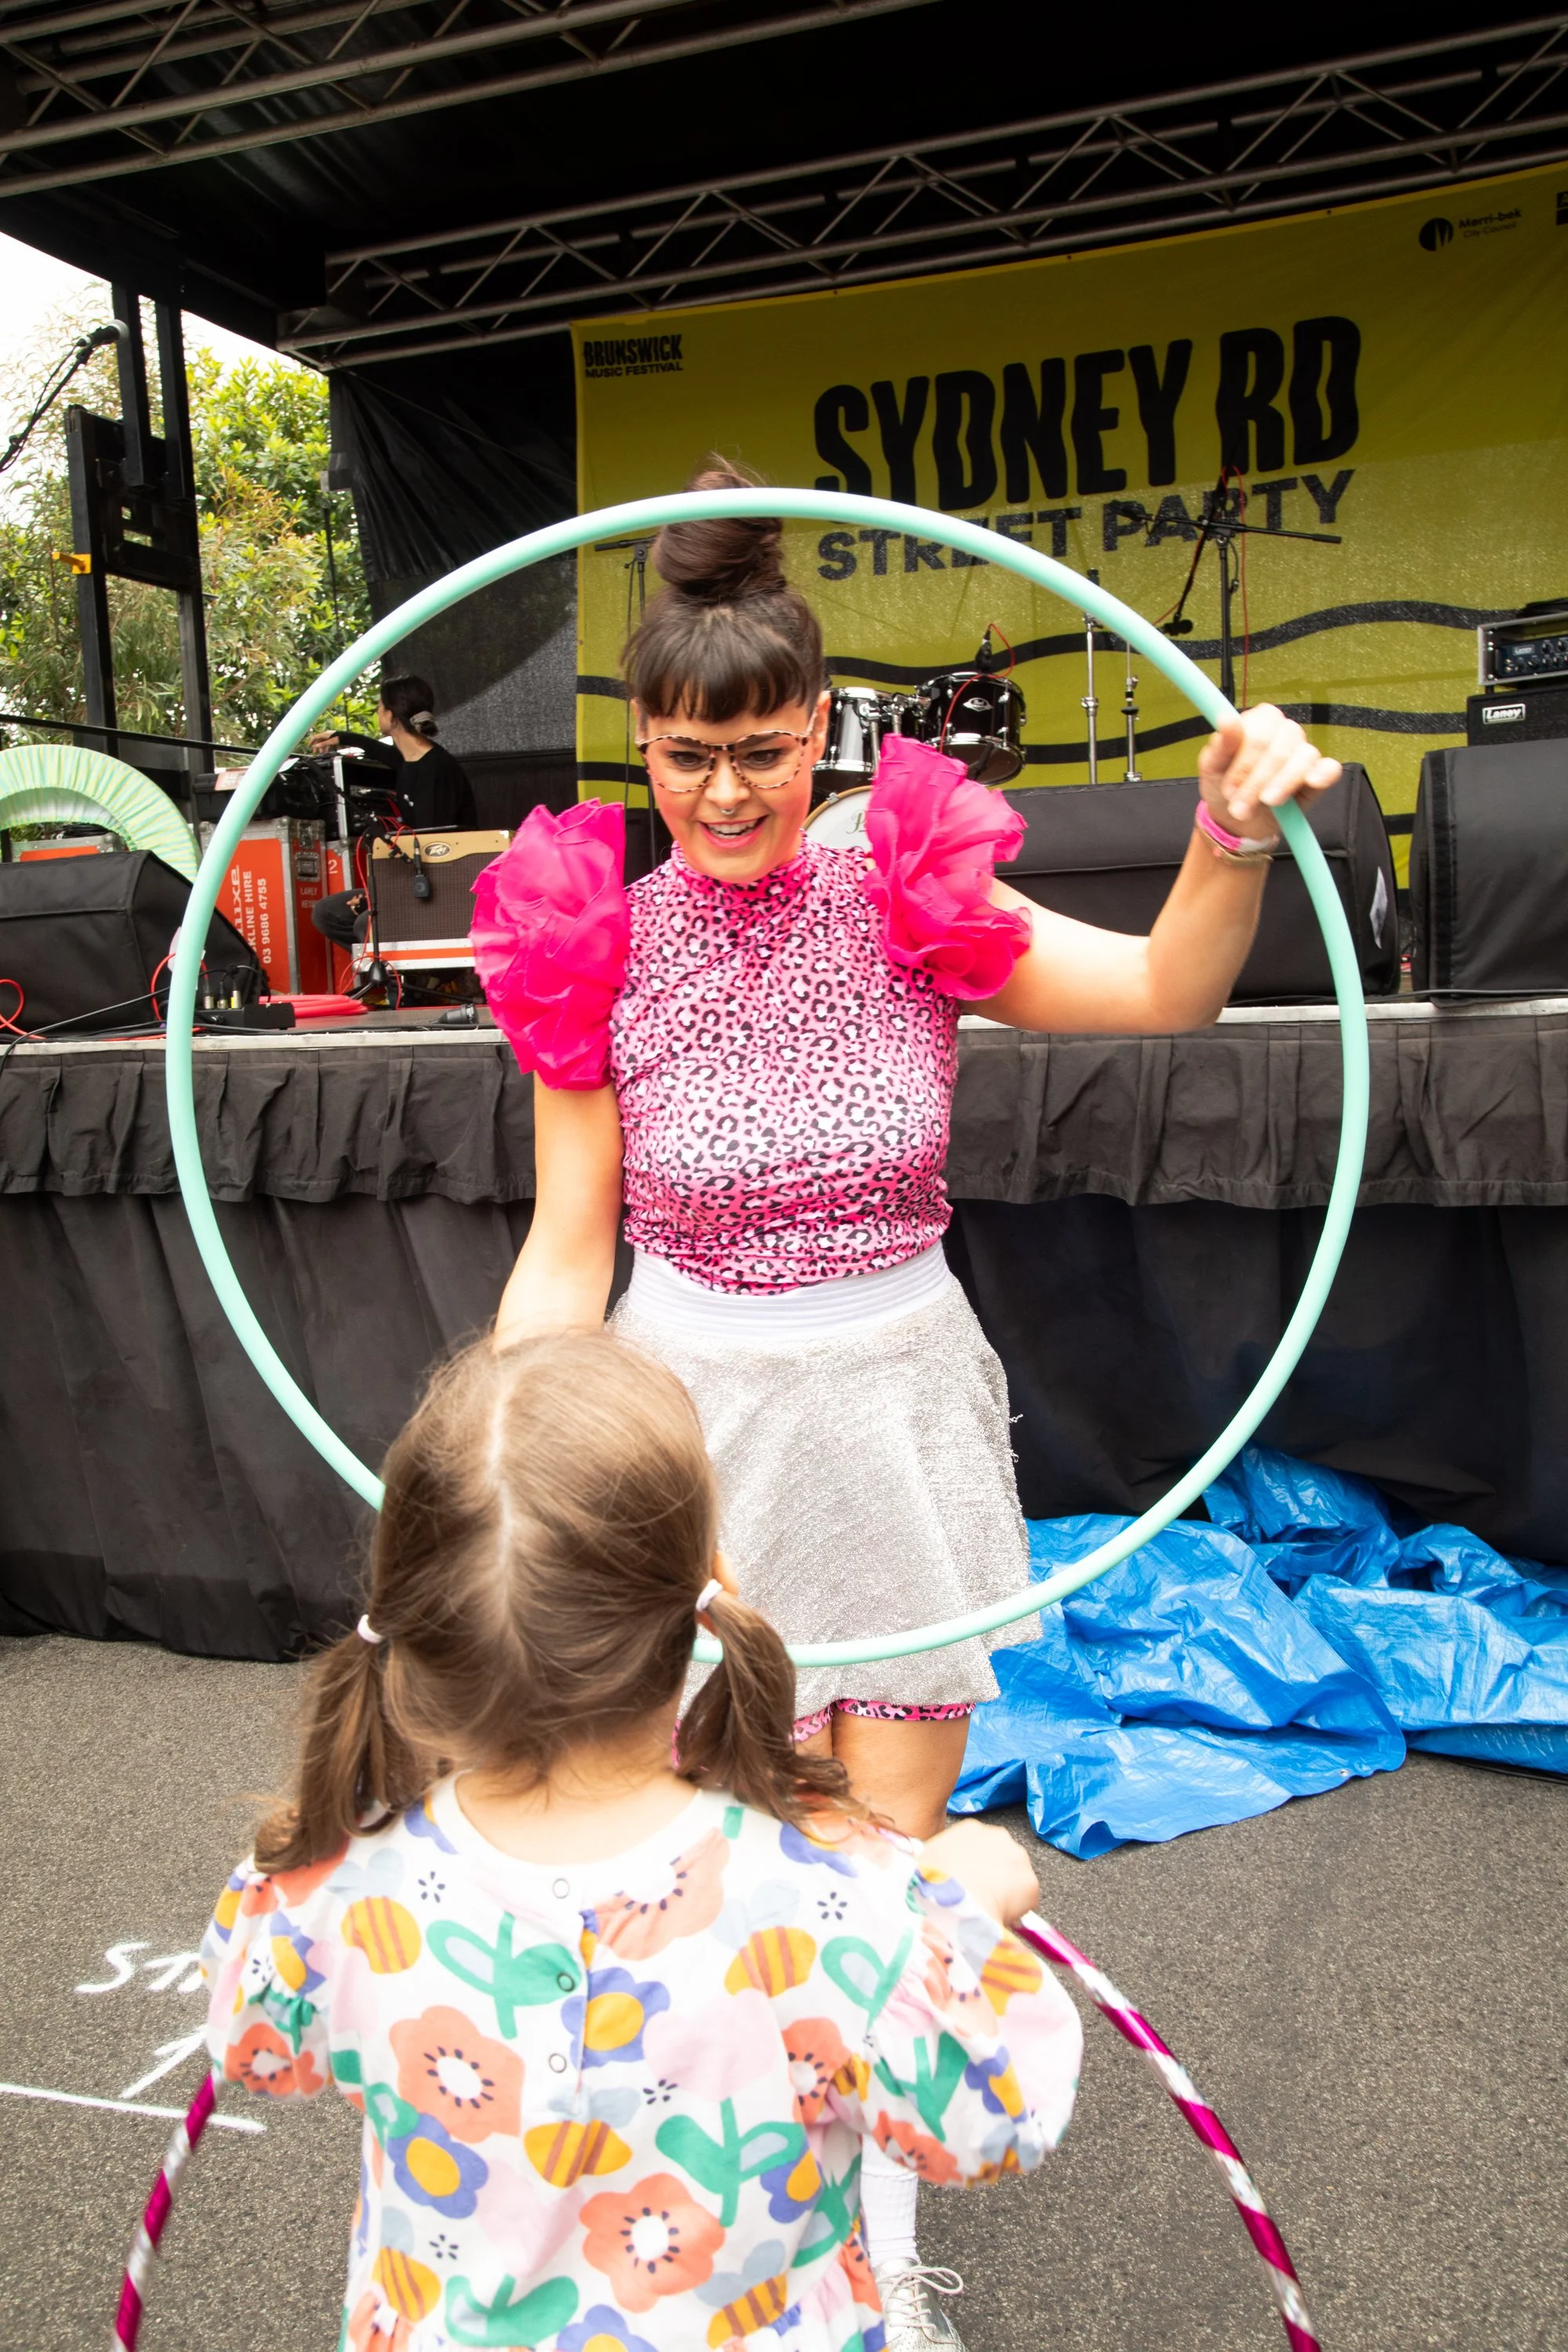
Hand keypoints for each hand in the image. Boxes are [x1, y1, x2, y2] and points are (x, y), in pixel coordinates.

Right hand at [307, 730, 338, 752]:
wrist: (349, 738)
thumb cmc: (341, 738)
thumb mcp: (331, 742)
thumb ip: (323, 744)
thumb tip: (316, 746)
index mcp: (326, 734)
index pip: (316, 737)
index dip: (312, 741)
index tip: (309, 746)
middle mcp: (327, 735)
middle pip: (320, 740)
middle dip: (317, 746)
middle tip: (315, 751)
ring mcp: (331, 738)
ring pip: (324, 743)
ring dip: (322, 748)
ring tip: (321, 753)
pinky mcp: (334, 741)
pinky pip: (329, 744)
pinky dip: (327, 748)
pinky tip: (327, 752)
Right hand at [921, 1819, 1038, 1924]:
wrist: (957, 1903)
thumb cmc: (933, 1882)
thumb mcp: (922, 1862)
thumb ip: (933, 1860)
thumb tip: (928, 1872)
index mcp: (971, 1828)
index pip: (976, 1846)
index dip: (971, 1866)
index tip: (966, 1881)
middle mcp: (999, 1836)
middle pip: (999, 1857)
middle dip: (992, 1875)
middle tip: (978, 1895)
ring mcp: (1018, 1858)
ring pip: (1014, 1878)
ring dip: (1005, 1891)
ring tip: (988, 1908)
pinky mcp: (1031, 1883)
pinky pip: (1024, 1900)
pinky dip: (1016, 1910)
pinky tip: (999, 1917)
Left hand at [1198, 704, 1340, 842]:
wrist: (1237, 821)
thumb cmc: (1224, 787)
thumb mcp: (1212, 769)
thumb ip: (1220, 744)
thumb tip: (1227, 719)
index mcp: (1258, 721)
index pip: (1259, 733)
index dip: (1244, 764)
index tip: (1229, 789)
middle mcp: (1284, 730)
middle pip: (1279, 748)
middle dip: (1258, 782)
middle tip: (1241, 807)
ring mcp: (1303, 750)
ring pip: (1303, 757)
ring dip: (1282, 785)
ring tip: (1265, 804)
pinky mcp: (1319, 773)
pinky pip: (1330, 768)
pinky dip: (1322, 774)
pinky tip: (1312, 782)